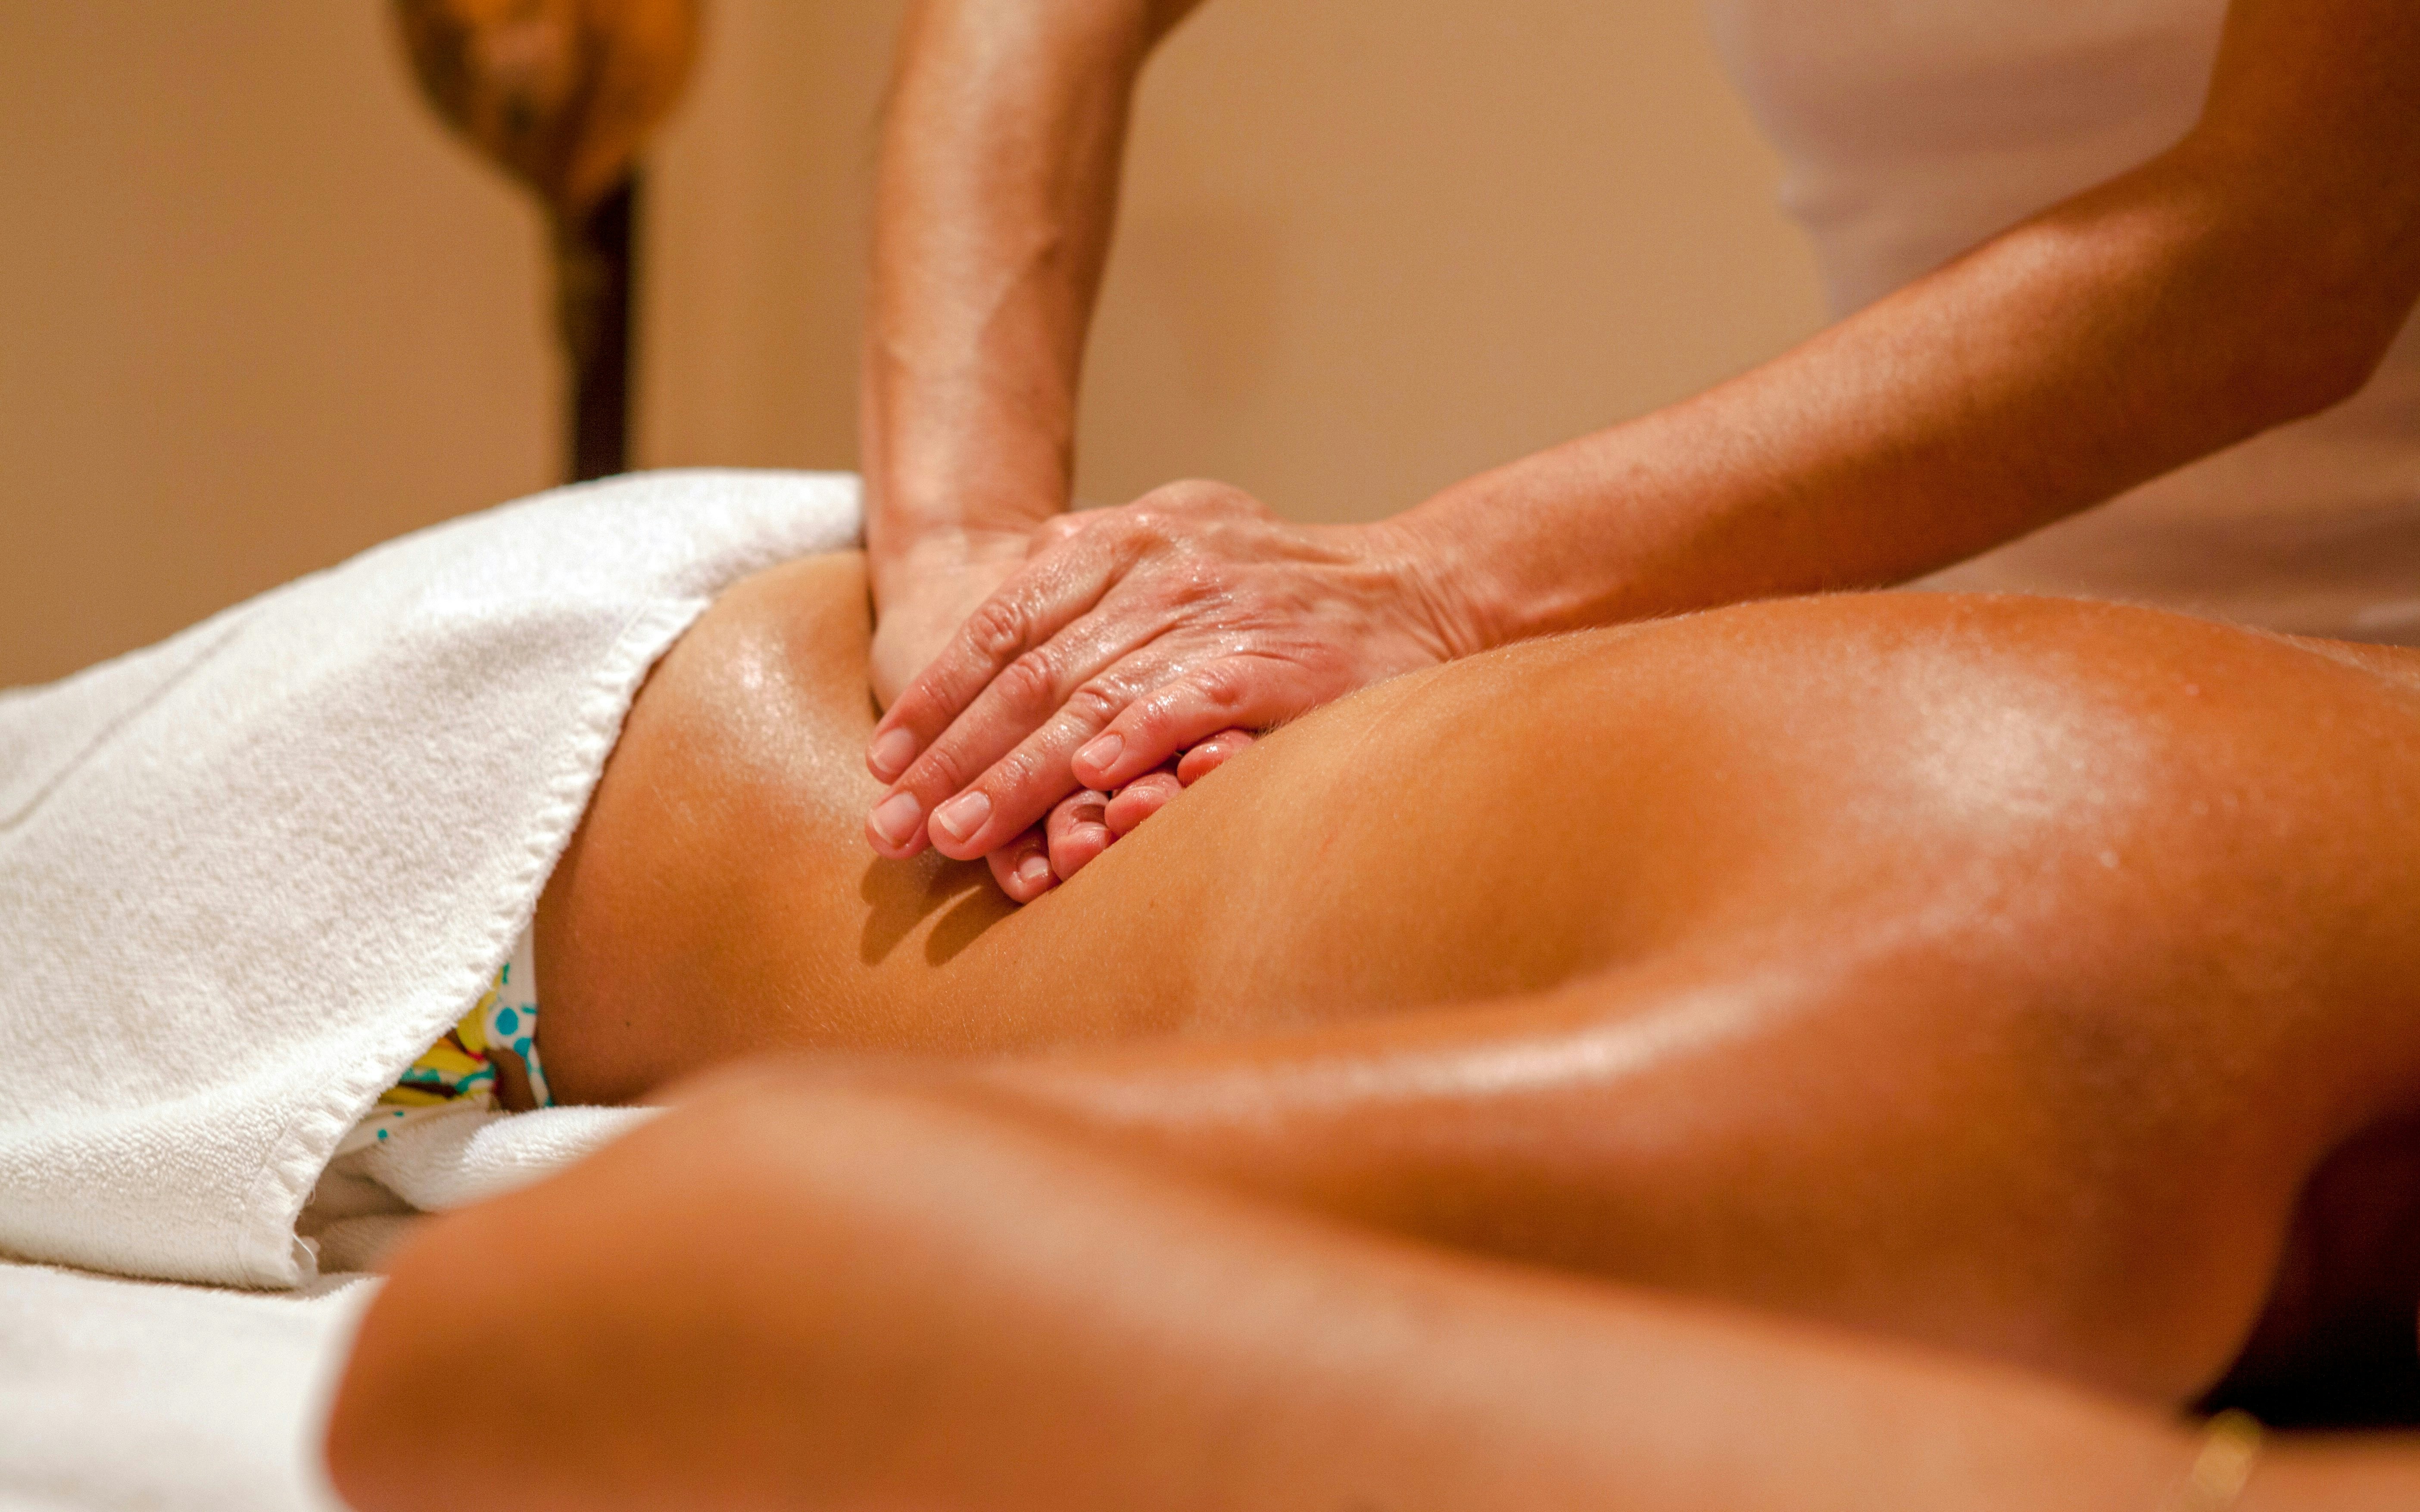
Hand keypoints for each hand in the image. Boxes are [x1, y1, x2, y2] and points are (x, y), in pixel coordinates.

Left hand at [860, 480, 1474, 872]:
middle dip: (949, 760)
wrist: (1422, 588)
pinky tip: (1081, 788)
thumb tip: (1013, 590)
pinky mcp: (1272, 667)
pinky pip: (1184, 706)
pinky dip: (1131, 744)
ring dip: (1013, 778)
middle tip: (892, 830)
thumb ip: (1098, 565)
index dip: (934, 699)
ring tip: (956, 838)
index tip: (883, 765)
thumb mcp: (1182, 537)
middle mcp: (1158, 573)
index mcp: (1123, 542)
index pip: (1000, 625)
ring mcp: (1215, 618)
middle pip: (1026, 675)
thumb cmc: (1287, 586)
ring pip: (1087, 703)